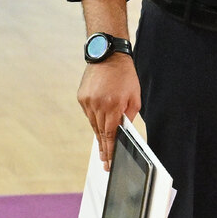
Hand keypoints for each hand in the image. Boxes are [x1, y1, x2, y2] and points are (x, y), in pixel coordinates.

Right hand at [78, 54, 140, 170]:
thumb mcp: (135, 96)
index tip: (108, 162)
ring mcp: (87, 102)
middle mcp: (98, 105)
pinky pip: (89, 114)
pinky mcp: (81, 98)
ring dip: (99, 134)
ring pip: (93, 124)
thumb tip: (123, 131)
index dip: (109, 150)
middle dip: (104, 148)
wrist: (109, 55)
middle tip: (105, 162)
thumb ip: (128, 115)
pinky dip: (95, 118)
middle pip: (100, 132)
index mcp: (113, 105)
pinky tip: (100, 120)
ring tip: (103, 147)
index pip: (110, 134)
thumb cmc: (125, 75)